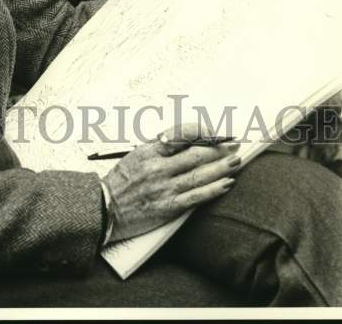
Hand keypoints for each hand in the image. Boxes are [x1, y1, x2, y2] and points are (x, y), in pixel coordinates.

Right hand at [102, 124, 240, 243]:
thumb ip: (159, 148)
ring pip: (200, 175)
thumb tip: (184, 140)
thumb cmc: (121, 182)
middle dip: (219, 149)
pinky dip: (213, 189)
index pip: (182, 135)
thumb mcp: (136, 155)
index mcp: (150, 151)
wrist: (105, 208)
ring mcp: (164, 187)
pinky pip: (196, 196)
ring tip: (236, 161)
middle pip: (196, 154)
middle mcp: (159, 167)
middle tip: (234, 145)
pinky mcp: (168, 206)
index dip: (203, 133)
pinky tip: (226, 183)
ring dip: (222, 167)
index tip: (216, 133)